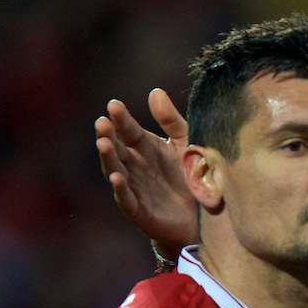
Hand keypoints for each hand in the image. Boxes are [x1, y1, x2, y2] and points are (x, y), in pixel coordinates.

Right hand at [95, 89, 197, 260]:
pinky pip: (127, 199)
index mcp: (144, 147)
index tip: (114, 105)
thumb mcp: (185, 143)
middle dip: (108, 135)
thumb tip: (155, 92)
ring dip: (108, 158)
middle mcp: (135, 166)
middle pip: (117, 148)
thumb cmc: (192, 175)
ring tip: (103, 144)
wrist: (206, 215)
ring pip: (116, 171)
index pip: (128, 130)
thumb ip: (171, 120)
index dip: (121, 119)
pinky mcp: (140, 211)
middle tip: (102, 122)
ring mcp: (135, 188)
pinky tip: (117, 177)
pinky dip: (121, 189)